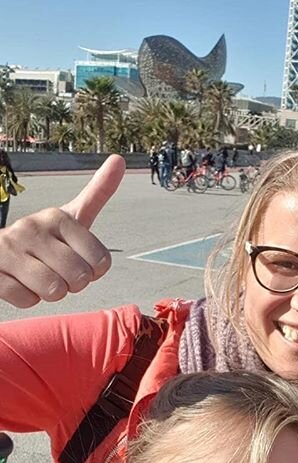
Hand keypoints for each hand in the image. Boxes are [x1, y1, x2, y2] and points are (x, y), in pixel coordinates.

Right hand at [0, 155, 124, 307]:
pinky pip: (27, 300)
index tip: (79, 261)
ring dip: (51, 293)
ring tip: (38, 277)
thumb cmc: (44, 239)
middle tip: (58, 273)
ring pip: (54, 290)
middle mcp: (32, 227)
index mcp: (58, 217)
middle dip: (73, 284)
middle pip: (79, 278)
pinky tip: (18, 282)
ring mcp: (8, 248)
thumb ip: (98, 193)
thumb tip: (119, 159)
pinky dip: (28, 299)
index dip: (94, 272)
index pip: (101, 262)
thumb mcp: (72, 216)